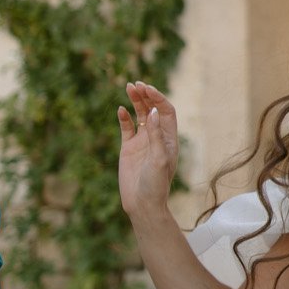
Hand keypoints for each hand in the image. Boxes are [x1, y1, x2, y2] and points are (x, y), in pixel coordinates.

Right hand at [118, 80, 179, 217]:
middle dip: (146, 95)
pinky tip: (120, 109)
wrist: (142, 204)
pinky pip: (126, 128)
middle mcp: (156, 137)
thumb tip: (152, 112)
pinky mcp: (128, 148)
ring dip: (135, 101)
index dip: (158, 98)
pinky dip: (124, 117)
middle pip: (152, 109)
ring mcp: (142, 142)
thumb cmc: (156, 184)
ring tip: (129, 87)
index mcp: (168, 138)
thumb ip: (155, 135)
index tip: (148, 89)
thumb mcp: (159, 159)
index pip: (165, 112)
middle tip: (136, 84)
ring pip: (139, 115)